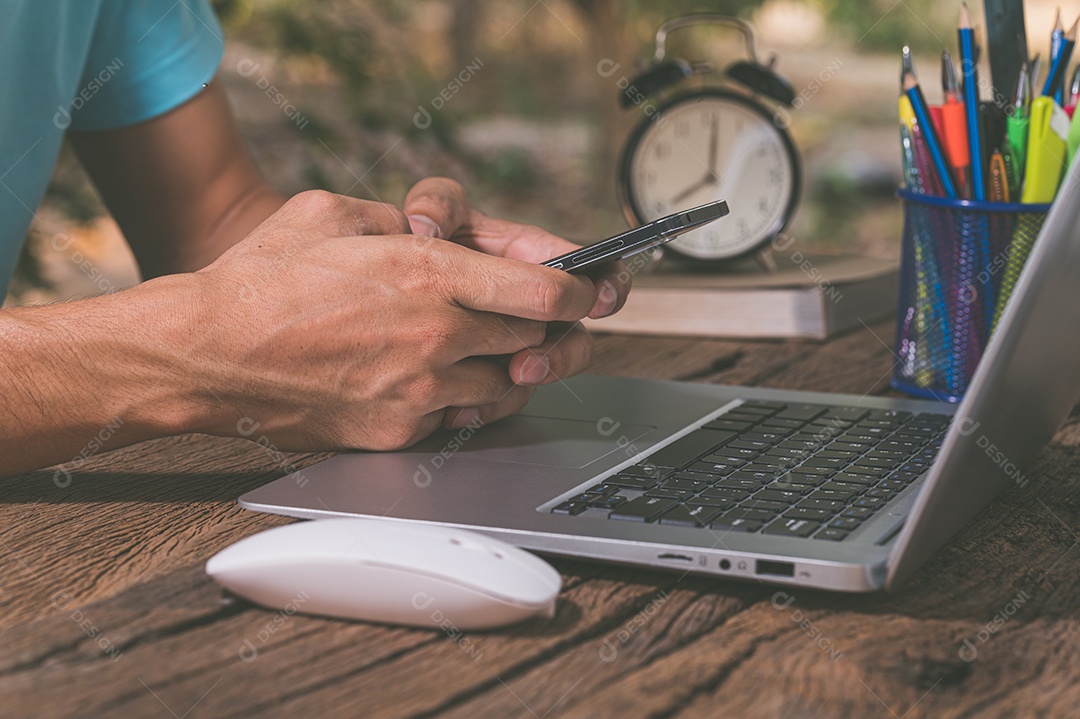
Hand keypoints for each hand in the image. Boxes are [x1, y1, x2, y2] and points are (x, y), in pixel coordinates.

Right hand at [190, 190, 597, 449]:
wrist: (204, 355)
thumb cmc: (262, 278)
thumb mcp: (334, 212)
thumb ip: (402, 218)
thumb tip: (441, 229)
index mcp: (426, 270)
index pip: (542, 291)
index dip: (579, 291)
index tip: (586, 290)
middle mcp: (434, 333)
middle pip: (536, 341)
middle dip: (550, 330)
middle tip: (546, 322)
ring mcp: (418, 388)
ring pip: (506, 386)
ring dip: (508, 367)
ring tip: (489, 349)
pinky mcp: (398, 431)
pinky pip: (459, 419)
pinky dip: (462, 400)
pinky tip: (441, 380)